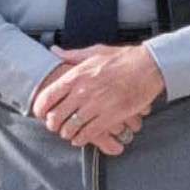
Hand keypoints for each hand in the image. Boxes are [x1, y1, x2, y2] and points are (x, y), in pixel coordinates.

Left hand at [31, 45, 164, 154]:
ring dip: (67, 133)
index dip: (40, 109)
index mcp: (77, 75)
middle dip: (53, 124)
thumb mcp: (95, 52)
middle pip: (56, 116)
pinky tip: (80, 138)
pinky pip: (88, 134)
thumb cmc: (124, 59)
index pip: (48, 97)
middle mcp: (84, 91)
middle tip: (55, 126)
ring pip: (71, 128)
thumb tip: (55, 51)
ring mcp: (96, 106)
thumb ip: (72, 55)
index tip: (41, 113)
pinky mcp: (110, 117)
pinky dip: (81, 139)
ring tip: (68, 132)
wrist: (148, 67)